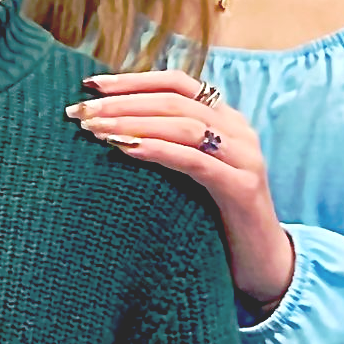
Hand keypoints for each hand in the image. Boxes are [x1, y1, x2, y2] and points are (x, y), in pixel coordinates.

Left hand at [69, 70, 294, 307]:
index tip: (90, 84)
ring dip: (134, 123)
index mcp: (225, 119)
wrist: (263, 264)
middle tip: (80, 112)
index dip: (134, 80)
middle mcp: (238, 130)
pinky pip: (196, 161)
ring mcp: (244, 157)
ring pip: (184, 125)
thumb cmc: (216, 219)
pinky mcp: (242, 188)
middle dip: (123, 102)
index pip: (177, 83)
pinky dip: (159, 150)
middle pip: (174, 101)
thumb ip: (166, 146)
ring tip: (95, 130)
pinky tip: (127, 149)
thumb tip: (108, 128)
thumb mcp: (190, 174)